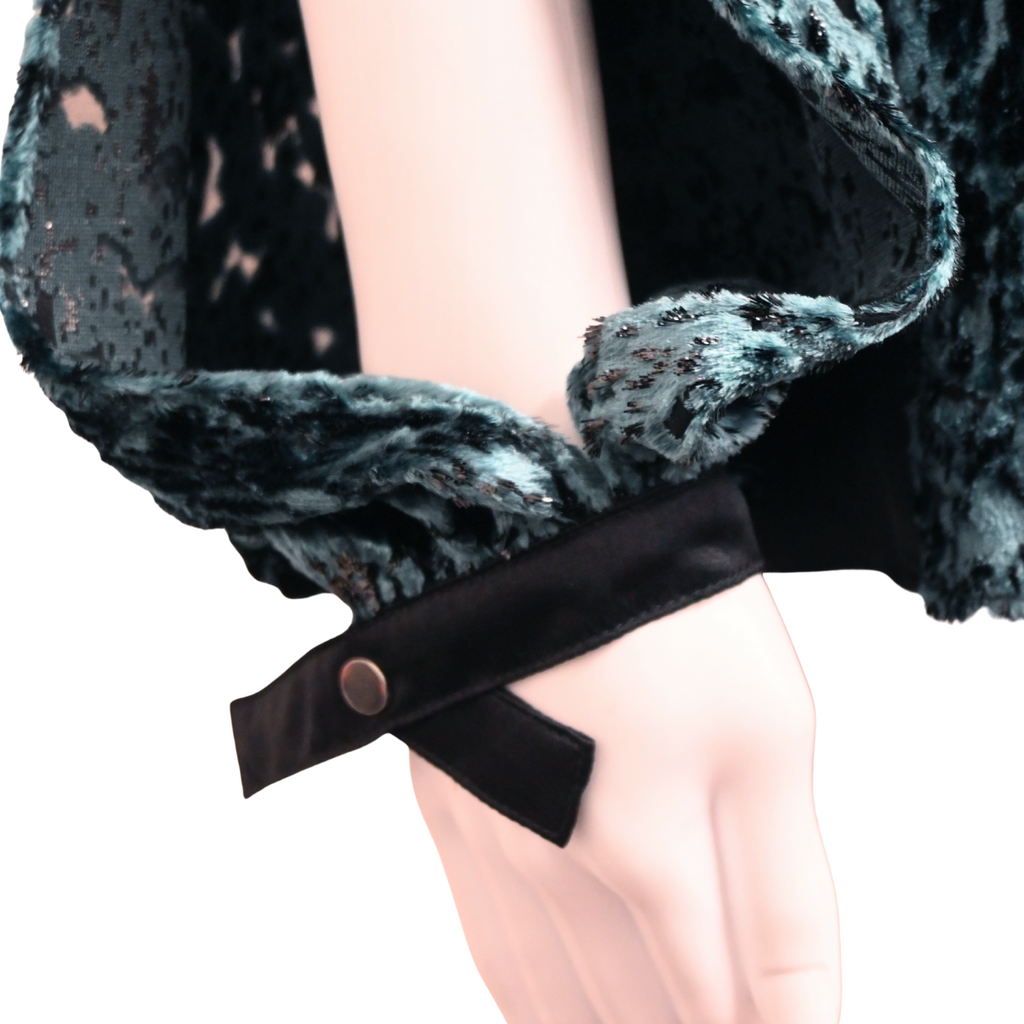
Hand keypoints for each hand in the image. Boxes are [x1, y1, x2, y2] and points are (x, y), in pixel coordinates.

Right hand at [411, 575, 839, 1023]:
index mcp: (649, 848)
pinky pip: (491, 947)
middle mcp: (556, 865)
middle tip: (712, 1001)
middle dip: (684, 1023)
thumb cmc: (666, 611)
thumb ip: (785, 901)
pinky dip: (535, 993)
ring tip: (649, 1015)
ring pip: (552, 998)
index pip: (720, 1009)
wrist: (534, 512)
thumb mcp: (768, 734)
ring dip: (608, 1023)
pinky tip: (559, 1001)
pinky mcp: (447, 811)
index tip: (765, 1013)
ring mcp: (489, 840)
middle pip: (635, 1013)